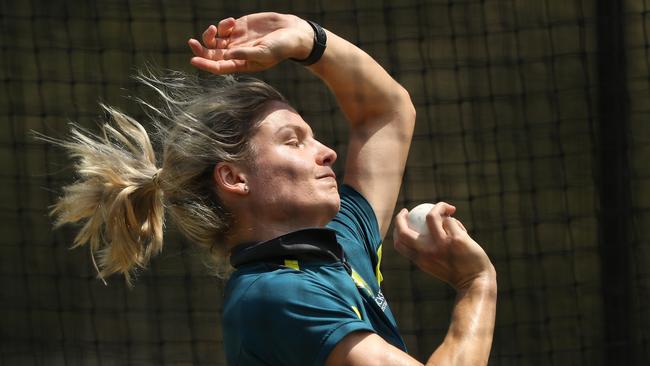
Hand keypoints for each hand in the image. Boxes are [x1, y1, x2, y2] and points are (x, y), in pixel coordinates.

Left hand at [188, 12, 312, 73]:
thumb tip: (228, 53)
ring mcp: (236, 40)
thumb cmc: (282, 47)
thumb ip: (246, 53)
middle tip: (192, 42)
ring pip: (214, 40)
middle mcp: (236, 53)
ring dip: (209, 34)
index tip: (193, 59)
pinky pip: (223, 27)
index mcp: (241, 64)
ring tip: (215, 28)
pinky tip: (231, 21)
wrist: (292, 32)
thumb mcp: (265, 52)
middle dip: (201, 49)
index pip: (218, 67)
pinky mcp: (239, 27)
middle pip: (211, 54)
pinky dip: (222, 24)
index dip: (205, 64)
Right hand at [392, 203, 493, 289]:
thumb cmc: (455, 273)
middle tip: (407, 210)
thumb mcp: (434, 265)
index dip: (396, 229)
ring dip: (439, 207)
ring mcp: (442, 244)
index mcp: (420, 260)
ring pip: (432, 215)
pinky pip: (452, 221)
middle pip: (404, 230)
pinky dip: (456, 223)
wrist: (476, 282)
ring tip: (446, 209)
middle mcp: (427, 251)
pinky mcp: (457, 239)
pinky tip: (461, 229)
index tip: (403, 221)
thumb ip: (425, 252)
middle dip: (400, 217)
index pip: (399, 243)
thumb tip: (417, 230)